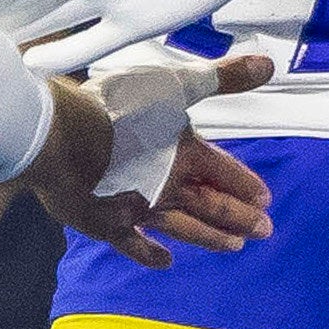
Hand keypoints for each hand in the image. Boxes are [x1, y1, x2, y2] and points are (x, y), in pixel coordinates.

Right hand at [28, 49, 275, 267]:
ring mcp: (138, 210)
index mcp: (186, 155)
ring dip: (210, 238)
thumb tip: (267, 66)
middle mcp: (168, 188)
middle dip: (241, 218)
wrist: (60, 137)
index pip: (225, 173)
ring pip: (184, 228)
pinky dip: (150, 254)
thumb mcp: (175, 84)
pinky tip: (165, 261)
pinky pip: (134, 244)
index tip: (266, 200)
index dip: (247, 185)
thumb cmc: (115, 107)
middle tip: (264, 231)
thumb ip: (222, 78)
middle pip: (213, 206)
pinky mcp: (107, 223)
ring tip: (233, 248)